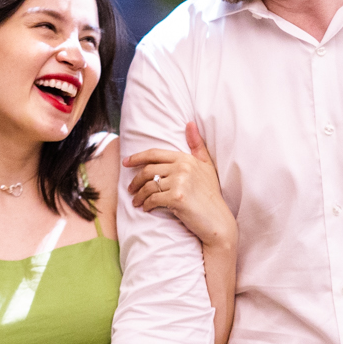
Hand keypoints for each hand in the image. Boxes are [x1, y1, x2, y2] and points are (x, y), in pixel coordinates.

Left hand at [125, 122, 234, 249]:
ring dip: (138, 195)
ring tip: (136, 202)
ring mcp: (180, 182)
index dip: (137, 157)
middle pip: (148, 170)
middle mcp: (182, 167)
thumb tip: (190, 123)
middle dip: (135, 181)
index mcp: (185, 158)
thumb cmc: (210, 194)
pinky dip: (146, 205)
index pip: (154, 154)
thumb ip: (197, 145)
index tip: (125, 163)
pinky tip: (146, 208)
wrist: (217, 220)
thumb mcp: (206, 166)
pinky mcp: (177, 198)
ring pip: (148, 186)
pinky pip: (153, 199)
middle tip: (130, 189)